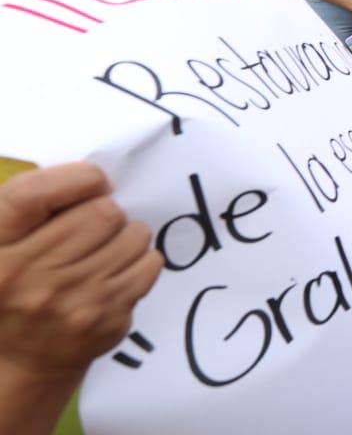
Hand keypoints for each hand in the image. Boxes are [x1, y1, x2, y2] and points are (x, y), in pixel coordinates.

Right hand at [0, 164, 163, 380]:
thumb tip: (95, 178)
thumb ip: (36, 208)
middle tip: (97, 225)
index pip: (32, 195)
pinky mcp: (106, 319)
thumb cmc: (15, 288)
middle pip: (102, 213)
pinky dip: (141, 261)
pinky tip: (116, 272)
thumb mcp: (4, 244)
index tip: (93, 182)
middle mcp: (28, 278)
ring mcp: (71, 302)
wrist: (21, 362)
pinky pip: (149, 264)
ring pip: (134, 235)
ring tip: (105, 250)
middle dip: (107, 211)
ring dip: (127, 236)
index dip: (74, 179)